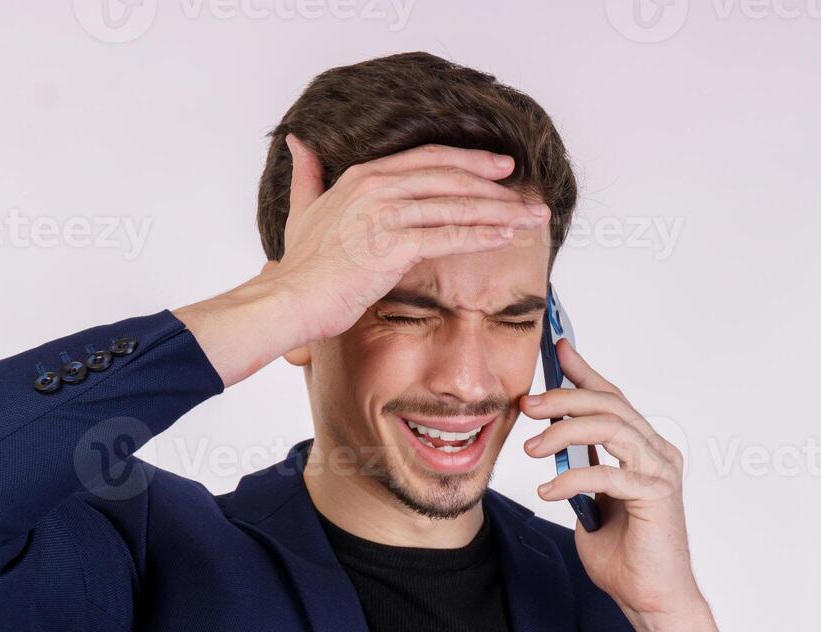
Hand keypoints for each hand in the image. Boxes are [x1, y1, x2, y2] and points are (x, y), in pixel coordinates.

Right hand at [265, 136, 550, 344]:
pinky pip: (447, 238)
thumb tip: (297, 142)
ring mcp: (385, 214)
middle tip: (529, 196)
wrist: (290, 299)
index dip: (470, 162)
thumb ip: (307, 174)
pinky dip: (479, 237)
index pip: (430, 159)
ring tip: (530, 219)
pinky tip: (504, 238)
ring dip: (499, 212)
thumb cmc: (299, 265)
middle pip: (451, 178)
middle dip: (496, 186)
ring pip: (455, 206)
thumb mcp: (302, 208)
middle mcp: (377, 187)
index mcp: (364, 175)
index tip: (501, 168)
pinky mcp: (392, 247)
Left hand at [521, 340, 740, 631]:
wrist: (650, 599)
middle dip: (563, 398)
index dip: (585, 371)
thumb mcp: (590, 500)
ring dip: (563, 432)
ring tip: (529, 449)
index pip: (613, 397)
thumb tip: (547, 443)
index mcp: (644, 449)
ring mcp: (660, 472)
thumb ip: (578, 468)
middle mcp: (658, 452)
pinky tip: (547, 491)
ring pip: (611, 427)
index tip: (558, 350)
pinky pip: (609, 473)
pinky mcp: (657, 496)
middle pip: (609, 404)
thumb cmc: (623, 554)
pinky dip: (571, 478)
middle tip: (525, 407)